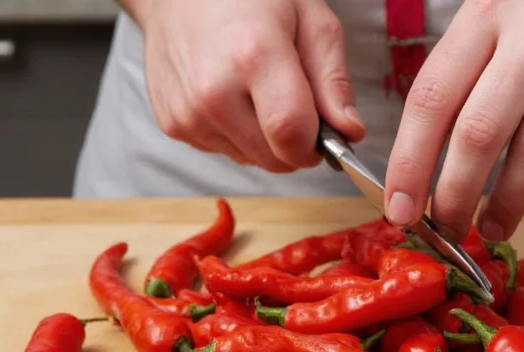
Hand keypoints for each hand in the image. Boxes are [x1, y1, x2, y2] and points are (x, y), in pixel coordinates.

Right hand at [133, 0, 363, 171]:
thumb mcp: (310, 19)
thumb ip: (333, 80)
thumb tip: (350, 132)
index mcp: (253, 57)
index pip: (292, 135)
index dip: (317, 144)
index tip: (323, 130)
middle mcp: (213, 92)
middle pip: (275, 159)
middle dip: (295, 143)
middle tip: (292, 102)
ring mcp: (188, 112)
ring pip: (252, 161)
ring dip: (266, 140)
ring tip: (256, 92)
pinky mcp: (173, 125)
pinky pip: (225, 152)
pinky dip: (238, 135)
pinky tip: (231, 96)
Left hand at [384, 0, 523, 239]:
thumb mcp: (507, 7)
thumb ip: (467, 64)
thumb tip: (422, 150)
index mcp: (491, 10)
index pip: (432, 98)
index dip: (408, 163)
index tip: (400, 209)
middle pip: (478, 135)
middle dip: (454, 197)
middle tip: (446, 228)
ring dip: (506, 205)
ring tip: (492, 228)